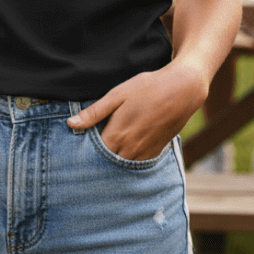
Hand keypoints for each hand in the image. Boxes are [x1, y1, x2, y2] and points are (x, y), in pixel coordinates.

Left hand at [66, 60, 207, 160]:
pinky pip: (139, 163)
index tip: (80, 146)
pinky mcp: (157, 151)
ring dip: (116, 159)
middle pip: (108, 162)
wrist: (182, 90)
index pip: (94, 153)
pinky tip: (128, 147)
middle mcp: (130, 149)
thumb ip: (94, 112)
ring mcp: (145, 152)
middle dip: (100, 157)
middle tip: (95, 146)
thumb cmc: (147, 88)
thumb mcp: (117, 95)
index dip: (86, 150)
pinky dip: (131, 159)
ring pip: (124, 164)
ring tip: (111, 147)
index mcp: (117, 135)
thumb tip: (71, 124)